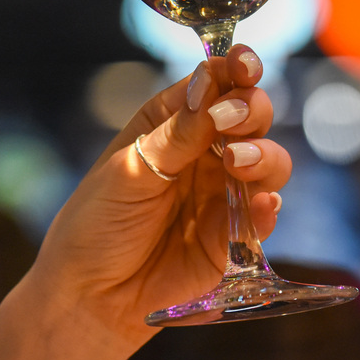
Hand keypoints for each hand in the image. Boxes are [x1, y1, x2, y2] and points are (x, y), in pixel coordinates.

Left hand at [0, 45, 290, 359]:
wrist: (90, 296)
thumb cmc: (98, 223)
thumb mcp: (129, 170)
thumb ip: (177, 133)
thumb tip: (211, 85)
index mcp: (174, 121)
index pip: (215, 83)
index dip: (235, 68)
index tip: (243, 64)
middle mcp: (206, 150)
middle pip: (252, 115)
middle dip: (251, 110)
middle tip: (230, 122)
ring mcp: (224, 191)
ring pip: (269, 159)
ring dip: (263, 154)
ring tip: (239, 163)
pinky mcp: (237, 234)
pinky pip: (266, 213)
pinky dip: (268, 205)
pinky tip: (259, 204)